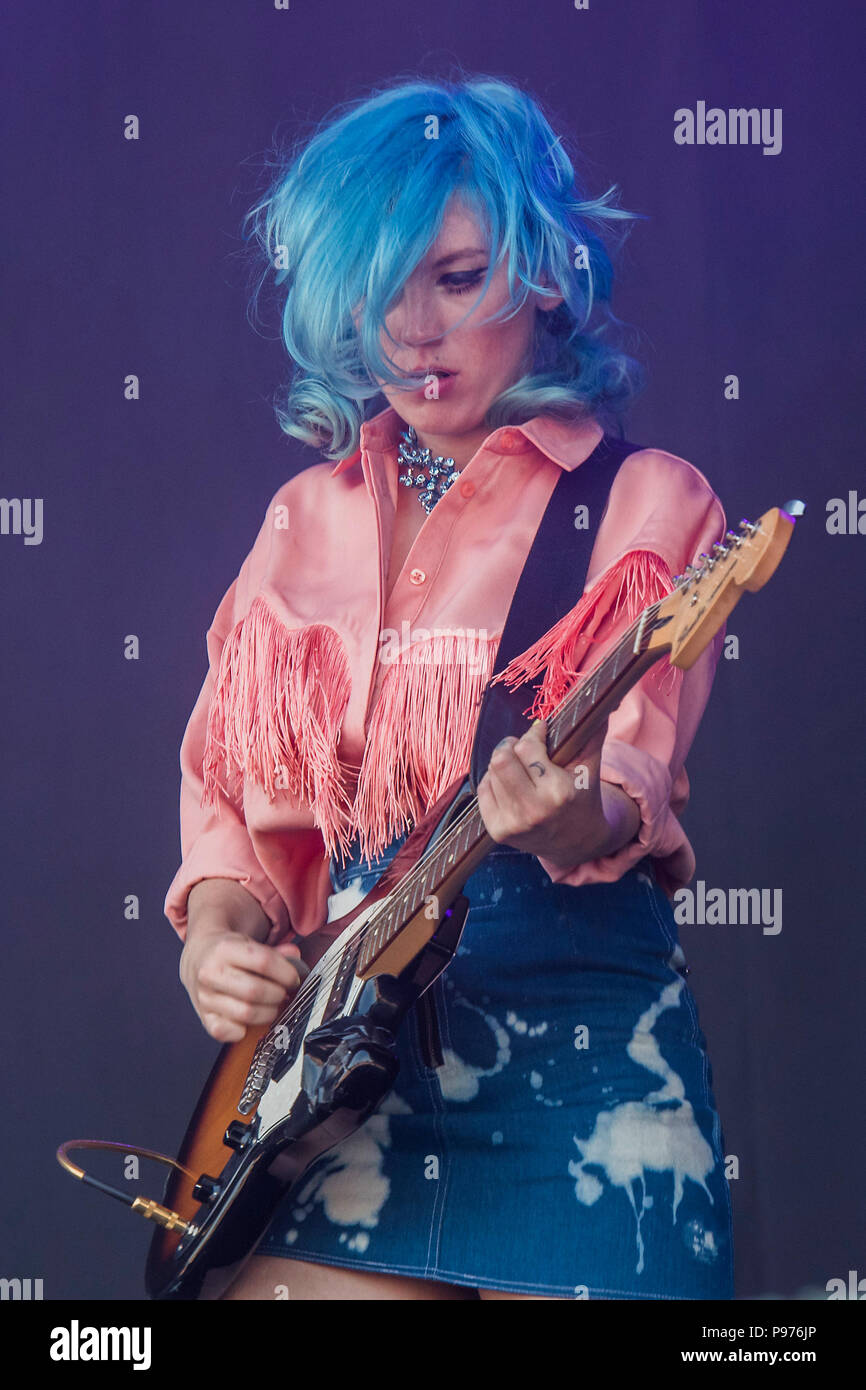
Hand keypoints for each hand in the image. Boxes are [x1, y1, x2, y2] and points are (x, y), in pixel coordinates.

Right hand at [180, 880, 309, 1042]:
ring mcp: (205, 997)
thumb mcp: (249, 943)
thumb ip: (275, 952)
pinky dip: (243, 1030)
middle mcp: (210, 973)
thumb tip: (295, 957)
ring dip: (268, 1013)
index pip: (264, 962)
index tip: (294, 979)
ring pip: (246, 1013)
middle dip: (278, 994)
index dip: (286, 973)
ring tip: (273, 1005)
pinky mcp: (203, 1017)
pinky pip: (225, 1032)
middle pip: (255, 990)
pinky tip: (250, 1019)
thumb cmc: (228, 954)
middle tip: (284, 993)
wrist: (198, 959)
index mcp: (224, 949)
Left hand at [476, 715, 627, 867]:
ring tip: (520, 768)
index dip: (533, 735)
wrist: (577, 843)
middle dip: (510, 746)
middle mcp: (533, 811)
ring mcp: (512, 824)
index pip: (527, 747)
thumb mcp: (590, 767)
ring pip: (491, 773)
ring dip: (503, 763)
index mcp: (558, 793)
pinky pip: (482, 790)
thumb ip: (592, 733)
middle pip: (501, 759)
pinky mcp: (497, 831)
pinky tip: (511, 785)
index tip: (541, 734)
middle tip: (523, 748)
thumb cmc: (582, 797)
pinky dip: (494, 781)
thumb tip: (602, 700)